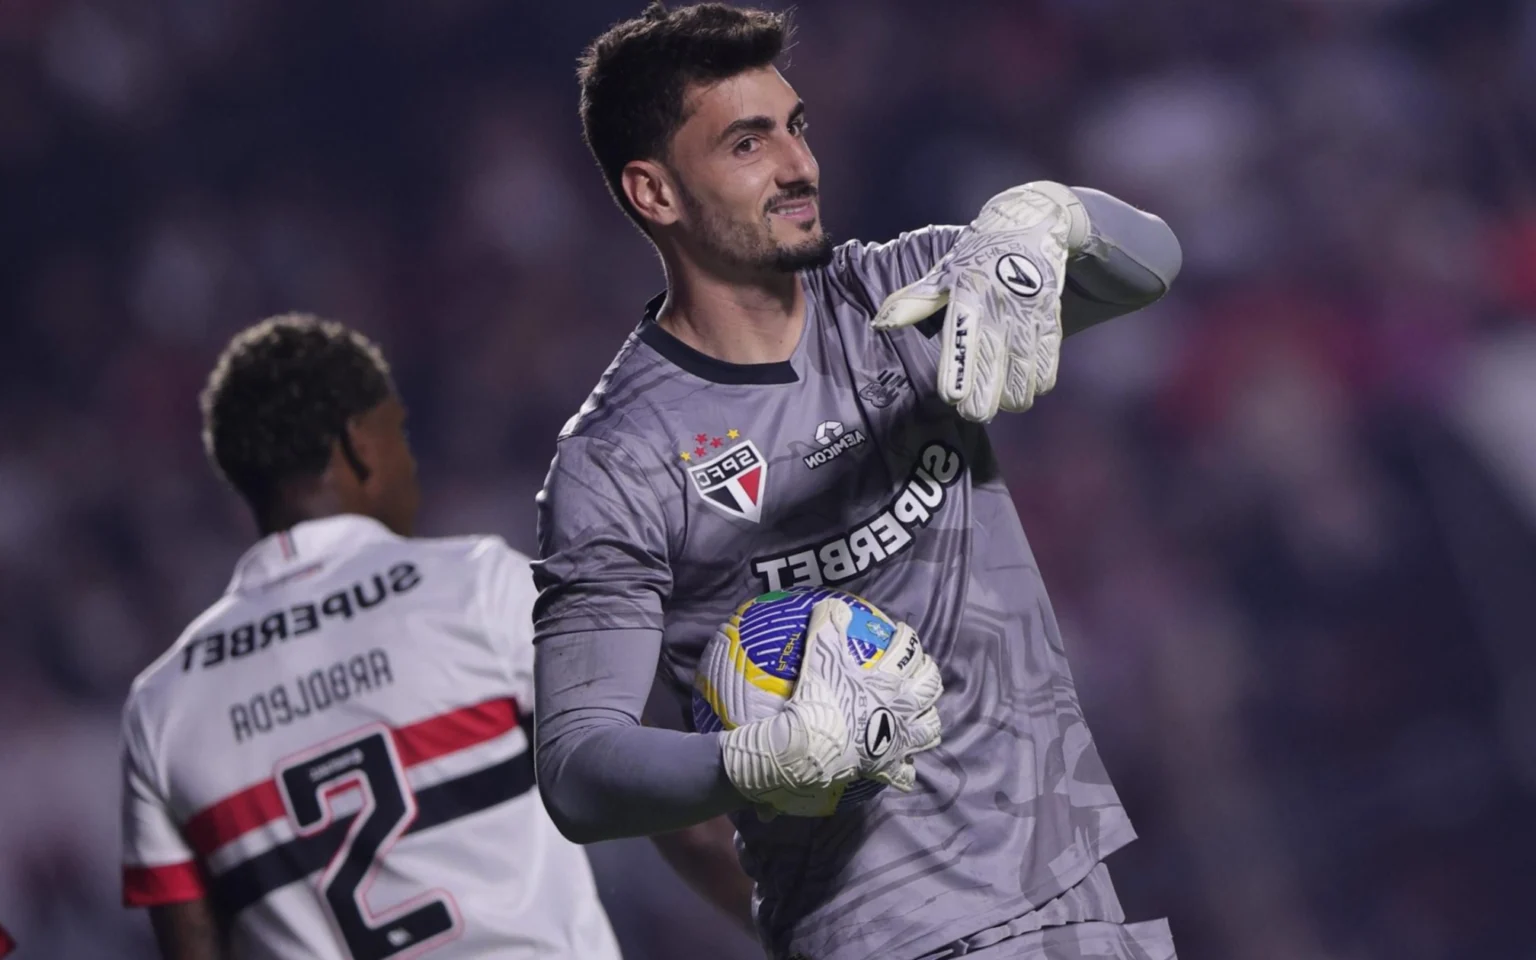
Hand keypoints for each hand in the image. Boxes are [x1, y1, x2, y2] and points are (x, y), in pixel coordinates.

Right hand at [802, 597, 942, 792]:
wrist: (811, 745)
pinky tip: (905, 765)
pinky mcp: (887, 767)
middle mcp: (901, 710)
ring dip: (929, 718)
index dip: (908, 638)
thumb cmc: (819, 698)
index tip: (903, 631)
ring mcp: (897, 740)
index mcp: (889, 681)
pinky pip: (904, 773)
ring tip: (924, 713)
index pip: (908, 652)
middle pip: (929, 688)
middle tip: (923, 666)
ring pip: (929, 729)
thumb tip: (832, 603)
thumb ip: (828, 625)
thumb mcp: (820, 654)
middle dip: (930, 674)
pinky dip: (907, 768)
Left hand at [873, 181, 1087, 422]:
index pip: (961, 337)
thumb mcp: (944, 272)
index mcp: (967, 293)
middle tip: (975, 414)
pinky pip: (1049, 358)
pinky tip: (1029, 390)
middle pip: (994, 361)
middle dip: (985, 396)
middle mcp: (999, 305)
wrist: (1031, 224)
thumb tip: (880, 323)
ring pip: (1024, 368)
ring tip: (1003, 406)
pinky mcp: (1051, 316)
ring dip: (1014, 394)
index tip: (952, 397)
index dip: (958, 370)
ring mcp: (1028, 312)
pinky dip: (1040, 379)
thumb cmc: (978, 255)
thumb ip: (915, 302)